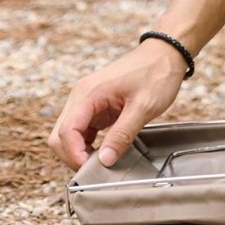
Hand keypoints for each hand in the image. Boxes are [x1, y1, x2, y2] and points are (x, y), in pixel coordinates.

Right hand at [48, 39, 189, 169]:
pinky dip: (87, 144)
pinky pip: (82, 129)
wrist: (165, 54)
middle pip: (60, 135)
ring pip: (68, 134)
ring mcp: (87, 101)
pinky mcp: (96, 105)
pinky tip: (103, 152)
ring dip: (79, 151)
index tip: (91, 170)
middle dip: (73, 156)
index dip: (74, 155)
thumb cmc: (156, 74)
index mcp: (88, 93)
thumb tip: (104, 160)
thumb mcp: (143, 107)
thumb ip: (122, 135)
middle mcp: (81, 96)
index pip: (65, 132)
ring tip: (101, 163)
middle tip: (95, 170)